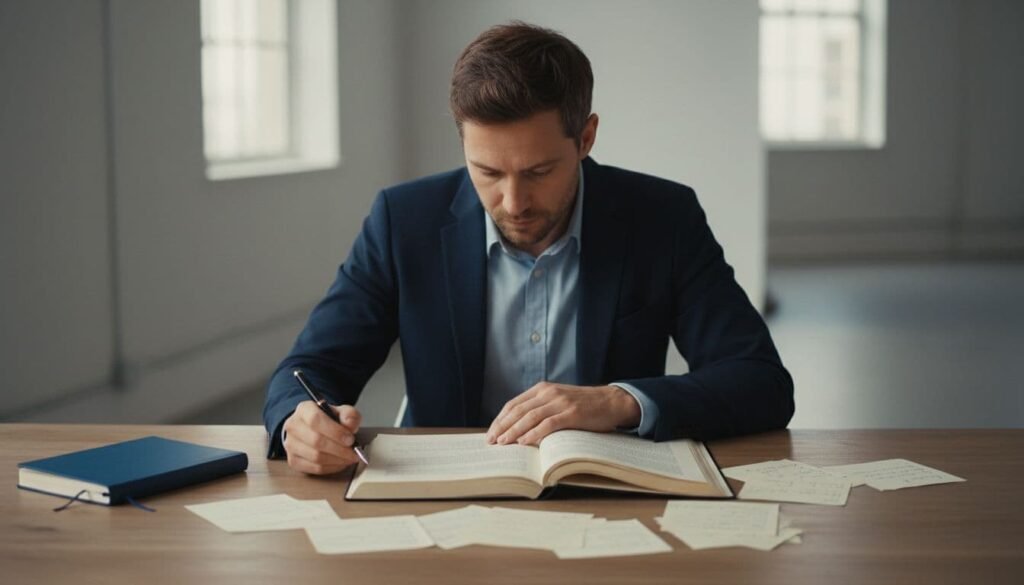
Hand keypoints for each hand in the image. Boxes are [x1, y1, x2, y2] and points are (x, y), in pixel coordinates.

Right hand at [282, 401, 362, 474]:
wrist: (314, 430)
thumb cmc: (328, 421)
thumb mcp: (342, 412)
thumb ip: (350, 415)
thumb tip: (350, 424)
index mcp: (304, 409)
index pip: (315, 420)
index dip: (335, 431)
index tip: (350, 439)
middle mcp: (293, 426)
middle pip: (316, 441)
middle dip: (339, 449)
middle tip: (353, 452)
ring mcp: (290, 445)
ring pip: (315, 457)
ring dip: (337, 460)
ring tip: (349, 458)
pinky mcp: (293, 460)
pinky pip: (314, 468)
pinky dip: (331, 468)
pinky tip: (340, 463)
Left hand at [485, 382, 640, 445]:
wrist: (612, 401)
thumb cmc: (584, 405)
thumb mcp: (558, 400)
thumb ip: (541, 408)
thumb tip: (518, 428)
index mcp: (543, 388)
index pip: (514, 404)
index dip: (500, 419)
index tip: (491, 432)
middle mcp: (549, 392)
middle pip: (518, 410)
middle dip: (502, 426)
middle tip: (491, 441)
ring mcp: (560, 402)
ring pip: (530, 417)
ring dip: (514, 431)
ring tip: (503, 443)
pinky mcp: (572, 413)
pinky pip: (548, 424)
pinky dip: (534, 433)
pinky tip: (524, 442)